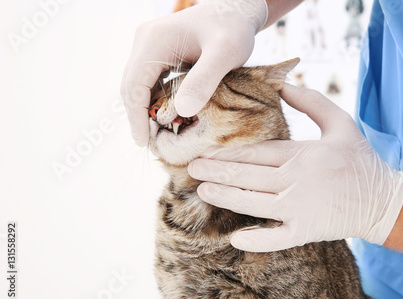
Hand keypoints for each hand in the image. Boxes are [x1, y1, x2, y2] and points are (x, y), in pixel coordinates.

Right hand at [120, 0, 267, 145]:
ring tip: (157, 136)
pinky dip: (154, 100)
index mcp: (154, 41)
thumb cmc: (234, 28)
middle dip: (137, 117)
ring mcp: (150, 46)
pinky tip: (166, 117)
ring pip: (138, 85)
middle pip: (130, 86)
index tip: (143, 143)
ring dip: (144, 110)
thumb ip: (205, 79)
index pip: (134, 85)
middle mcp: (145, 41)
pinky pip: (149, 81)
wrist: (236, 10)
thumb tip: (184, 110)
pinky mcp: (159, 53)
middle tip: (150, 145)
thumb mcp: (226, 53)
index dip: (136, 116)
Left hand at [187, 83, 402, 251]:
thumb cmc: (359, 159)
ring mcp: (300, 210)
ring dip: (226, 198)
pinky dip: (257, 239)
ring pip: (254, 204)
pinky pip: (277, 238)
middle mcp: (297, 182)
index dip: (228, 153)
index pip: (257, 153)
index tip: (205, 151)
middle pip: (248, 177)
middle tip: (192, 169)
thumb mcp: (341, 122)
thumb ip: (311, 102)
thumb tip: (283, 84)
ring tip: (204, 191)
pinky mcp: (306, 232)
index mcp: (302, 155)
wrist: (383, 200)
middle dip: (217, 172)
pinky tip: (236, 237)